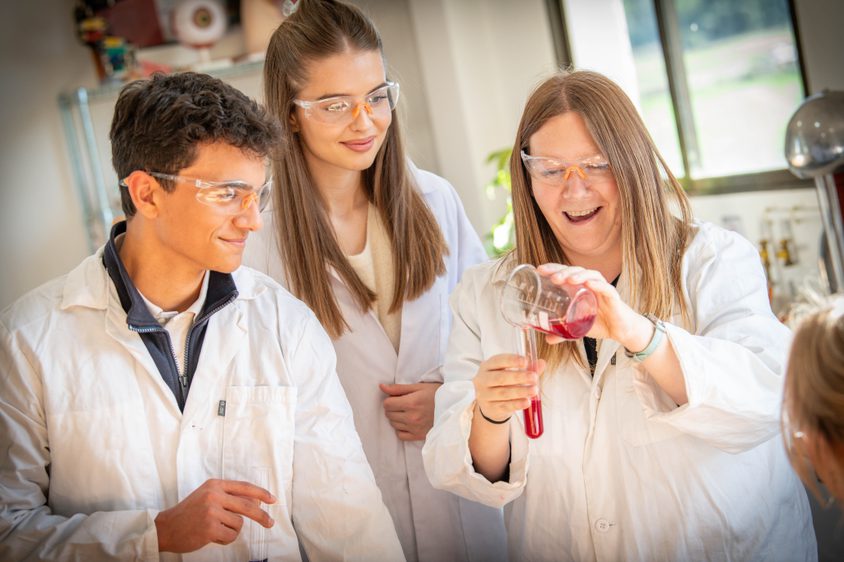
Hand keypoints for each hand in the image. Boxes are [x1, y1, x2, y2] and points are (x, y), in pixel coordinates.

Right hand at [155, 478, 275, 552]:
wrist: (166, 527)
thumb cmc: (189, 513)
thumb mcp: (208, 496)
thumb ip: (229, 497)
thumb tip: (257, 502)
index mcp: (215, 484)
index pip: (245, 487)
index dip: (261, 494)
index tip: (272, 500)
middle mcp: (214, 495)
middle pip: (248, 506)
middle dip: (262, 516)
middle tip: (270, 523)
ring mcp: (211, 511)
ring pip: (239, 523)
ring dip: (231, 530)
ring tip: (215, 529)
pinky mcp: (209, 528)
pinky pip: (231, 536)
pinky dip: (225, 539)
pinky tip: (212, 536)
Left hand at [379, 382, 440, 440]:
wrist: (454, 406)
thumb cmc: (436, 394)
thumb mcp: (418, 387)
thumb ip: (398, 388)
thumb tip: (381, 387)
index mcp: (411, 403)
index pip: (387, 404)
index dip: (390, 400)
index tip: (397, 398)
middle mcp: (412, 417)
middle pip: (389, 414)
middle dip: (392, 408)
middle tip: (403, 404)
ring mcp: (415, 428)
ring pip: (393, 424)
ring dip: (396, 418)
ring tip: (407, 412)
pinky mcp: (419, 436)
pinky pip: (400, 435)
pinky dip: (401, 429)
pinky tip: (408, 422)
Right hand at [473, 354, 542, 423]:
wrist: (490, 404)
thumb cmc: (503, 384)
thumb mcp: (512, 373)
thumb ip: (527, 368)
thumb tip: (542, 363)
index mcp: (487, 366)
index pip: (498, 361)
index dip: (511, 360)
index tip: (525, 361)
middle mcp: (482, 379)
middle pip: (500, 378)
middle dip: (518, 377)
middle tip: (534, 377)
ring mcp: (484, 395)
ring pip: (503, 393)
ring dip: (520, 391)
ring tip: (534, 390)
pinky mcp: (490, 408)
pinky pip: (504, 406)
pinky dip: (517, 404)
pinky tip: (527, 402)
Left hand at [537, 263, 648, 347]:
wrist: (621, 331)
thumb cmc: (600, 323)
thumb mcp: (577, 328)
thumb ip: (563, 333)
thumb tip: (547, 339)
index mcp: (580, 287)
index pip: (565, 273)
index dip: (553, 269)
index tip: (539, 270)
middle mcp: (591, 284)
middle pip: (575, 271)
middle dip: (563, 271)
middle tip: (552, 277)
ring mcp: (602, 289)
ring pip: (590, 275)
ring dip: (578, 275)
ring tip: (568, 279)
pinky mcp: (613, 297)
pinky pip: (606, 288)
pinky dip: (597, 284)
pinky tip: (589, 283)